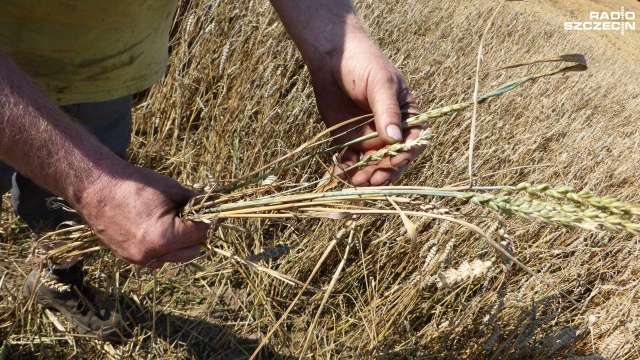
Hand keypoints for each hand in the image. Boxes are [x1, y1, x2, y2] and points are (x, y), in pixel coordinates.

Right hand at [76, 164, 209, 267]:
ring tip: (173, 221)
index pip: (201, 233)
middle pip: (193, 250)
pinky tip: (158, 228)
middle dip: (196, 233)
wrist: (96, 188)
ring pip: (176, 257)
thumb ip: (195, 203)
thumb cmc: (134, 184)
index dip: (207, 219)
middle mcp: (153, 255)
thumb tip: (210, 210)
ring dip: (181, 243)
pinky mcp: (129, 258)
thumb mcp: (172, 189)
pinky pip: (158, 259)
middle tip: (191, 215)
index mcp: (165, 238)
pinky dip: (164, 247)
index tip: (206, 209)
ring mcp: (139, 260)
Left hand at [310, 37, 423, 185]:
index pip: (414, 142)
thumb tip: (395, 140)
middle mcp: (391, 132)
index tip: (394, 161)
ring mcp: (371, 138)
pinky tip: (339, 174)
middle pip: (394, 159)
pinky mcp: (349, 141)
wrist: (333, 58)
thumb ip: (387, 111)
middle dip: (385, 172)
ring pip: (373, 165)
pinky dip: (347, 170)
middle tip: (372, 180)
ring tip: (355, 181)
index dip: (407, 155)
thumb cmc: (364, 64)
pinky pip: (351, 161)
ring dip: (367, 176)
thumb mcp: (380, 84)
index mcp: (407, 116)